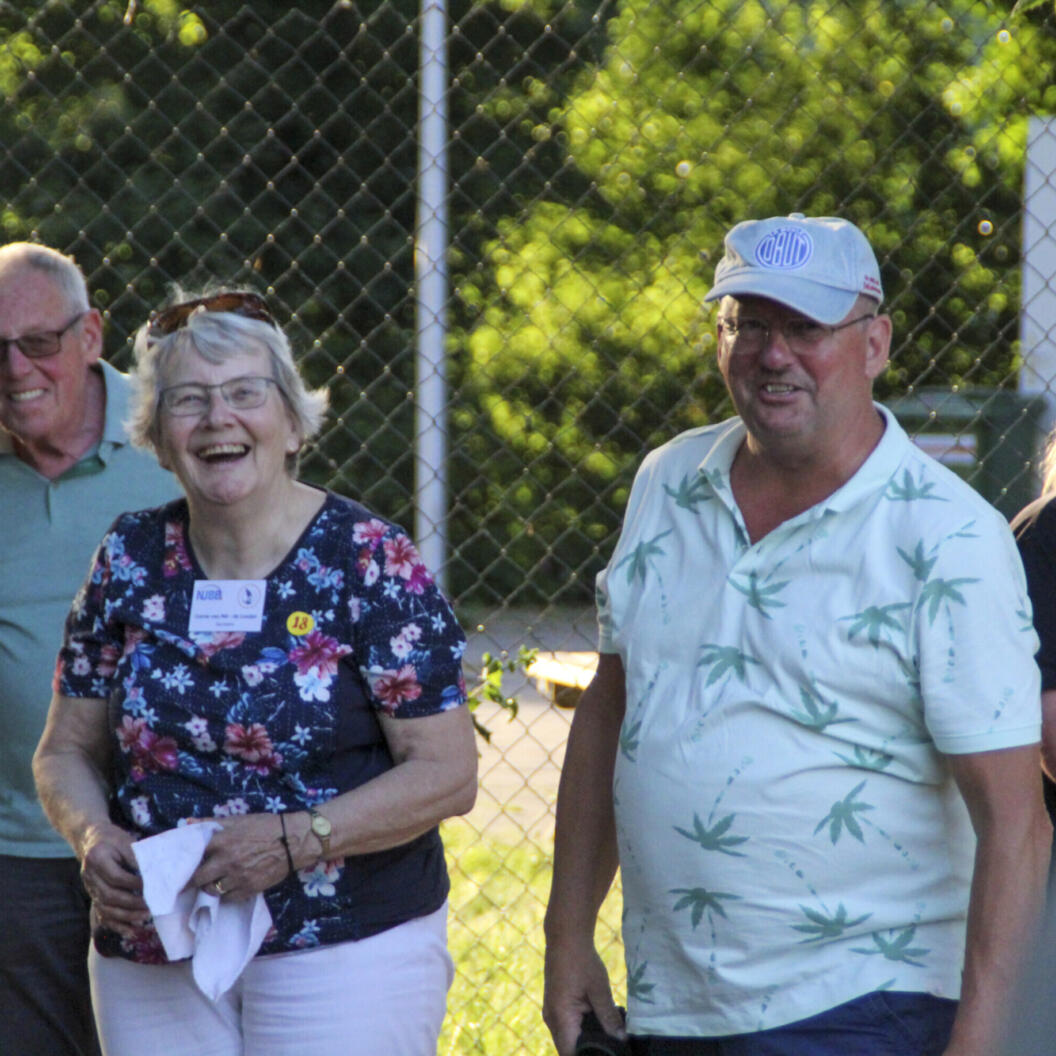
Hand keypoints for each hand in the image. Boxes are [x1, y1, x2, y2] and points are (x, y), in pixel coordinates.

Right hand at [79, 821, 146, 937]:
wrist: (91, 839)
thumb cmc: (112, 838)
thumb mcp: (124, 840)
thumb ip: (136, 857)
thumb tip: (154, 873)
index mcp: (97, 858)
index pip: (116, 877)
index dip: (134, 884)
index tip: (151, 886)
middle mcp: (89, 876)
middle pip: (109, 896)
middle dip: (132, 903)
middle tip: (151, 905)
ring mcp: (88, 889)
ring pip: (105, 909)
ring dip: (126, 916)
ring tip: (145, 917)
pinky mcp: (92, 897)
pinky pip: (102, 915)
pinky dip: (117, 926)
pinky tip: (132, 931)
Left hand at [188, 812, 290, 900]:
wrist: (293, 841)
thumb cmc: (266, 826)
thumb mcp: (239, 820)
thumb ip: (212, 822)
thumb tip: (188, 823)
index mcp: (223, 841)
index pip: (193, 856)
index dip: (185, 862)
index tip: (179, 867)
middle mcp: (227, 861)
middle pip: (198, 879)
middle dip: (192, 881)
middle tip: (189, 882)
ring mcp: (238, 877)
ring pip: (212, 891)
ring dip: (209, 887)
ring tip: (211, 883)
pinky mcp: (249, 889)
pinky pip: (228, 898)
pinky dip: (225, 895)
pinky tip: (228, 887)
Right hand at [543, 941, 623, 1055]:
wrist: (566, 935)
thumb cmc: (582, 960)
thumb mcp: (599, 989)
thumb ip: (609, 1017)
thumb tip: (621, 1040)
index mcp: (560, 1017)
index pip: (571, 1054)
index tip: (608, 1053)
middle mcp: (551, 1019)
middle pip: (569, 1049)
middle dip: (589, 1050)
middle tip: (613, 1045)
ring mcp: (552, 1013)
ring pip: (569, 1038)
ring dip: (586, 1040)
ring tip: (610, 1037)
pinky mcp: (556, 1006)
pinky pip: (568, 1027)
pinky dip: (582, 1029)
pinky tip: (600, 1024)